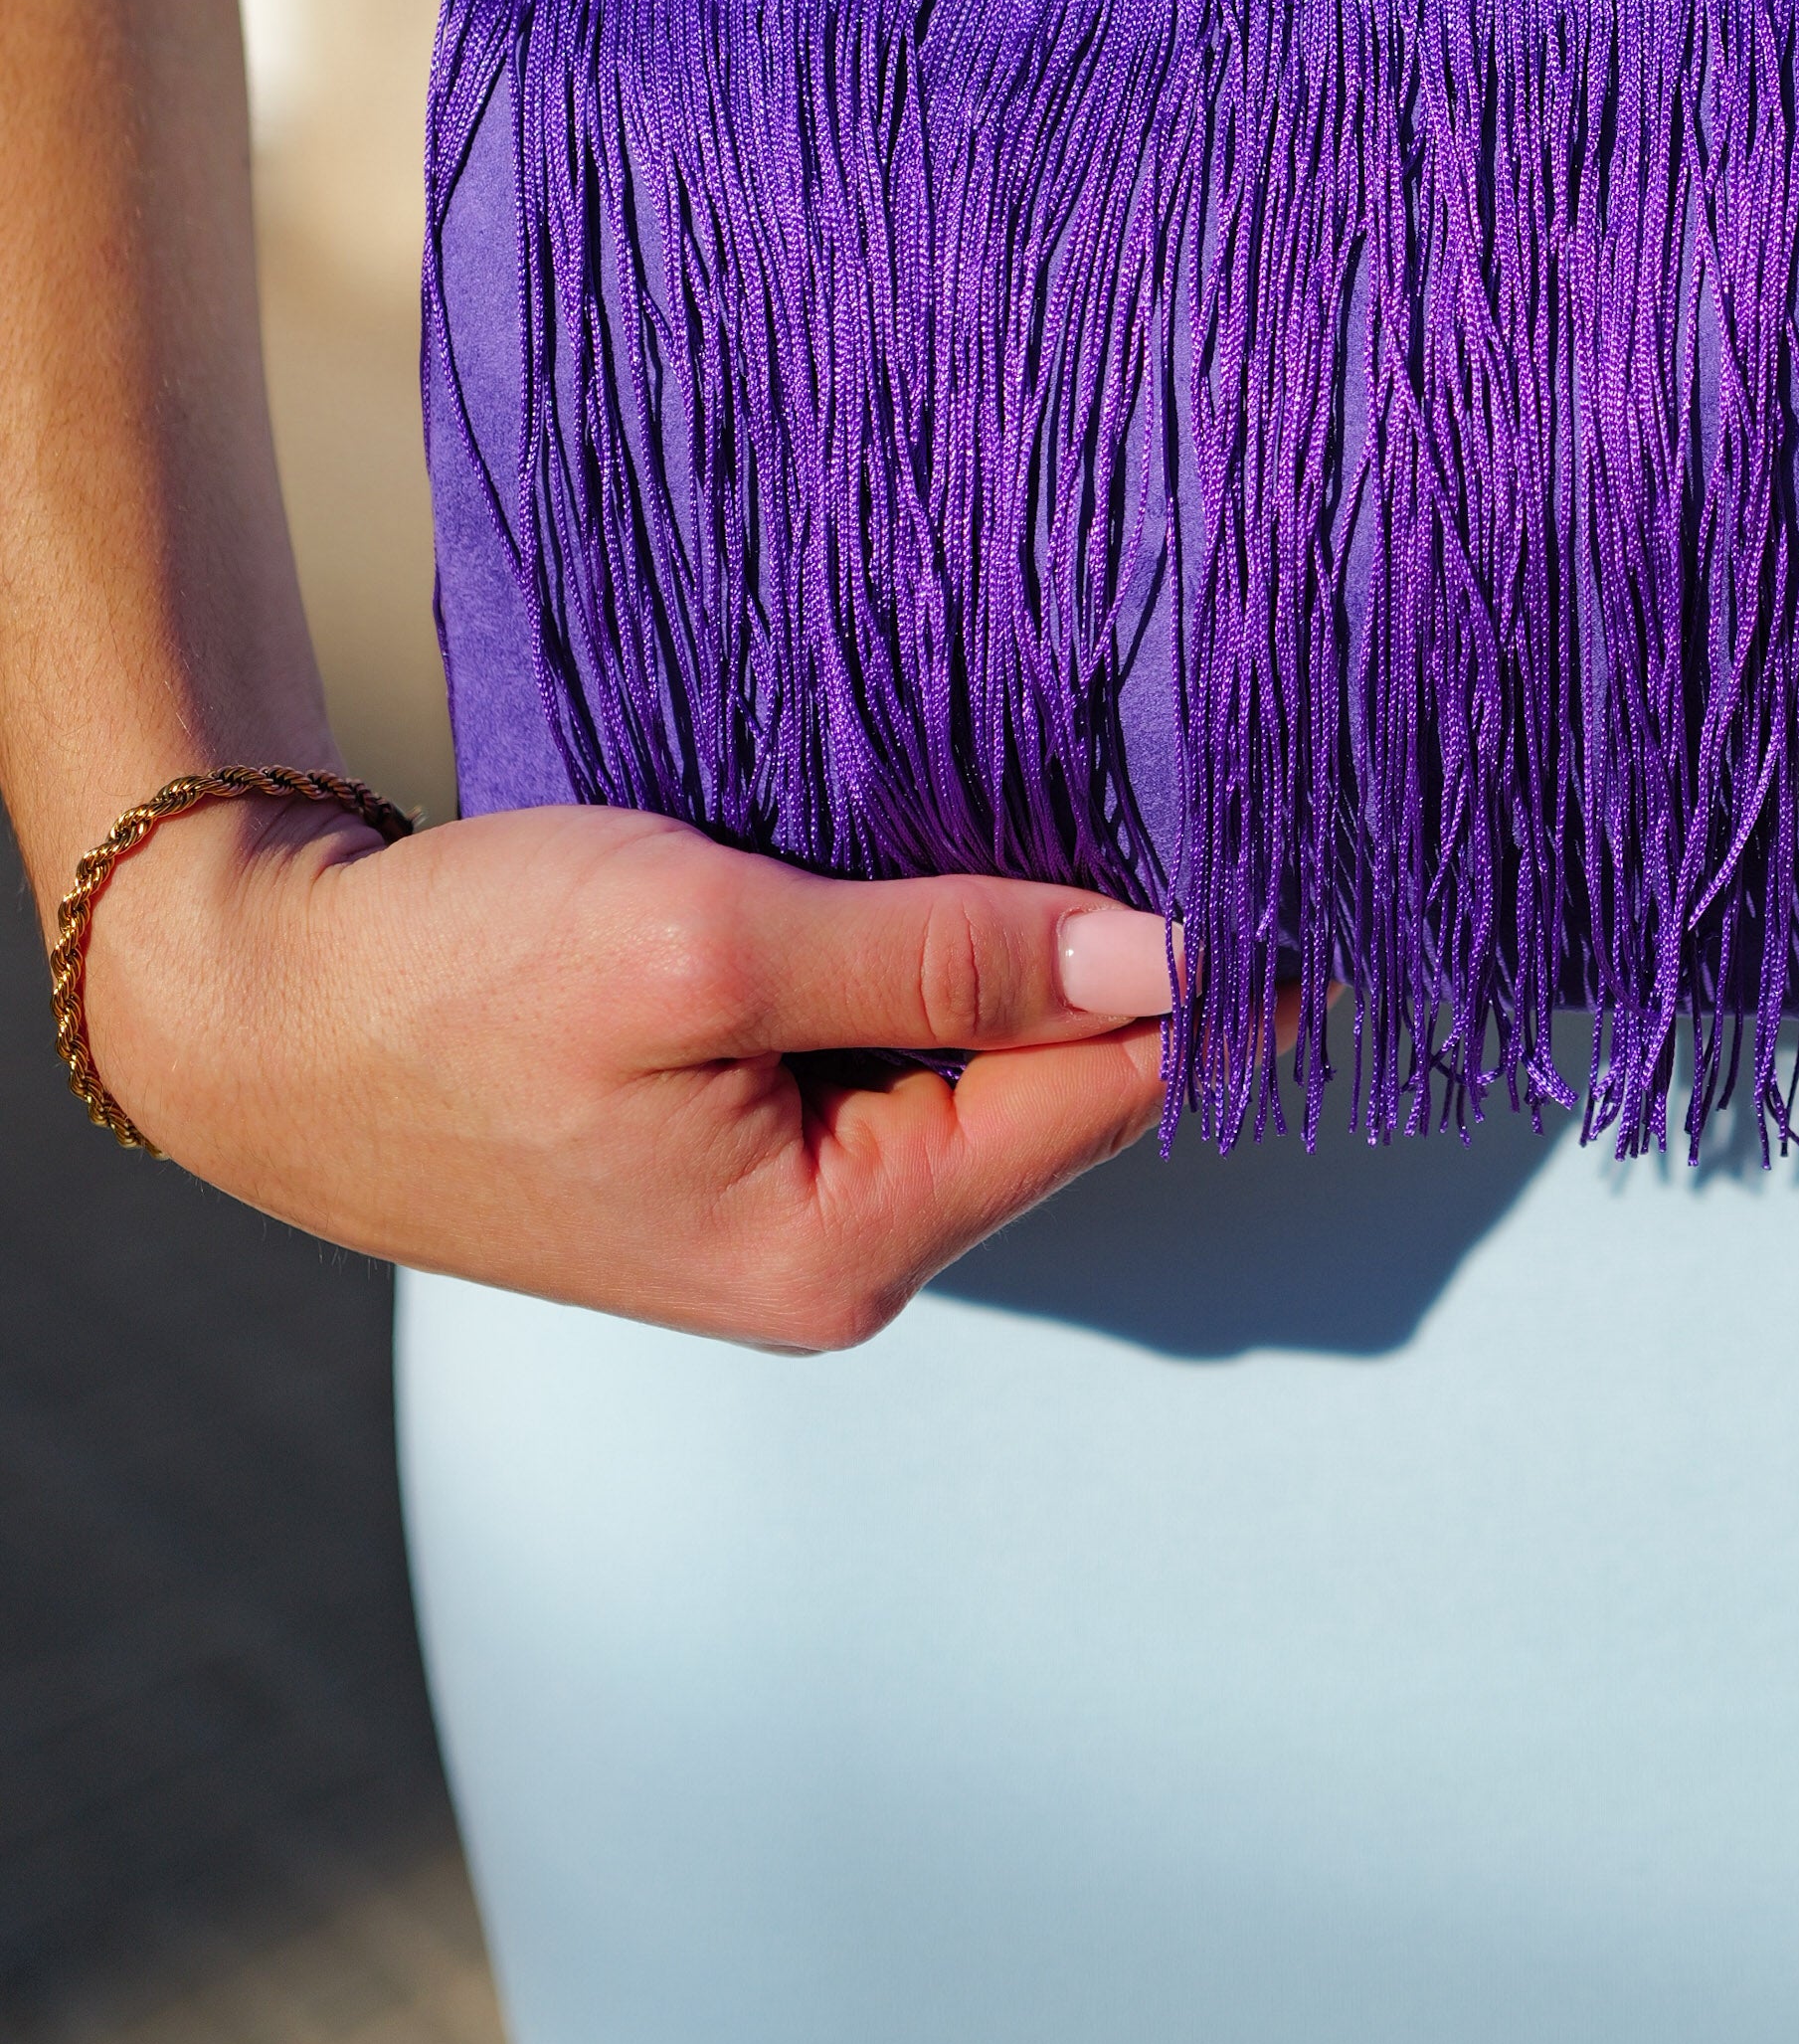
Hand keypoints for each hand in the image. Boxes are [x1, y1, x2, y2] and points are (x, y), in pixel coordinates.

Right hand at [79, 796, 1174, 1348]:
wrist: (259, 1017)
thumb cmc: (453, 983)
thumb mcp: (709, 943)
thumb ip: (943, 955)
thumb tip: (1164, 961)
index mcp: (847, 1241)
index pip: (1110, 1097)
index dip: (1213, 971)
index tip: (1293, 845)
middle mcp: (840, 1252)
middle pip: (1061, 1090)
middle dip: (1126, 956)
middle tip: (1198, 791)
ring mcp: (789, 1206)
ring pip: (982, 1063)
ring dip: (1028, 948)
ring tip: (1090, 804)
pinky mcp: (740, 1143)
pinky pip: (896, 1051)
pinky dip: (937, 957)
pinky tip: (955, 865)